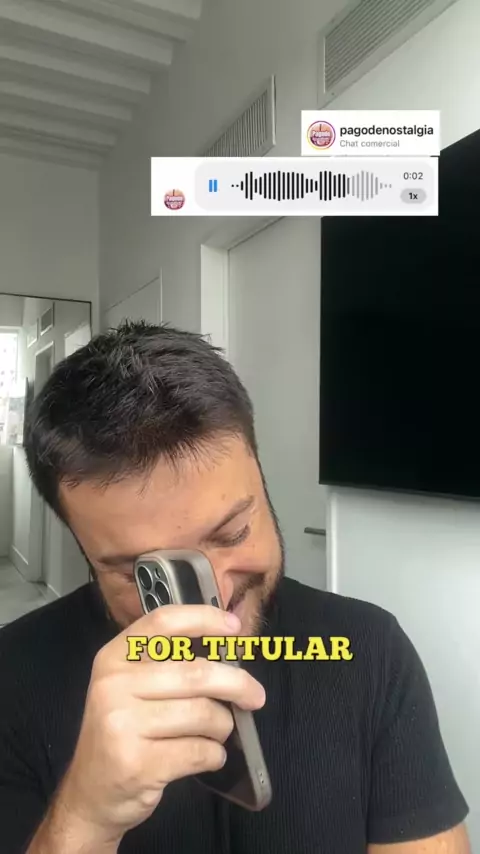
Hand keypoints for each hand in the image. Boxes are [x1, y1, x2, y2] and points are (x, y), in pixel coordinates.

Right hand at [57, 605, 264, 841]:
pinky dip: (215, 755)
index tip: (234, 628)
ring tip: (218, 734)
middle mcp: (113, 685)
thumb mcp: (130, 688)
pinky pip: (199, 751)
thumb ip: (168, 664)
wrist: (90, 796)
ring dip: (223, 726)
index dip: (203, 619)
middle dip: (236, 684)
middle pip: (195, 672)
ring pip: (202, 714)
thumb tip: (228, 645)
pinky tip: (208, 756)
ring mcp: (122, 724)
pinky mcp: (137, 763)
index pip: (163, 623)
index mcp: (114, 658)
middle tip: (255, 696)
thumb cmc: (123, 734)